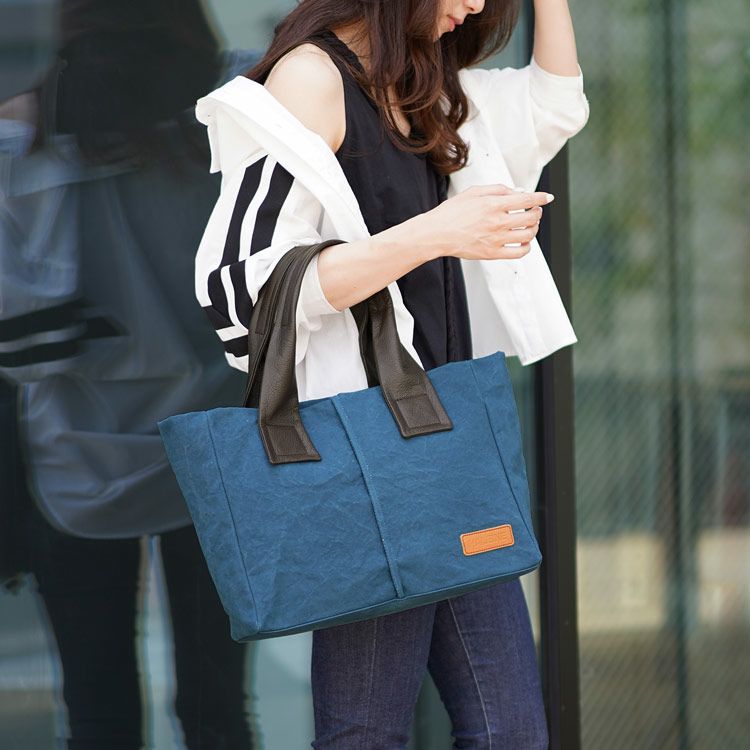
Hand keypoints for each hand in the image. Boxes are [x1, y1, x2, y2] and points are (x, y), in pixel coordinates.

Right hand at [415, 184, 552, 260]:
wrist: (437, 233)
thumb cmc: (452, 213)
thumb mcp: (474, 192)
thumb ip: (498, 190)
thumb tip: (517, 193)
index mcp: (494, 204)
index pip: (527, 199)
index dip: (541, 198)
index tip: (548, 198)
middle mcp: (498, 222)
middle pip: (531, 217)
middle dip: (537, 212)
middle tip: (534, 210)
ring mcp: (496, 239)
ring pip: (528, 235)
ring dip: (534, 228)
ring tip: (530, 225)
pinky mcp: (492, 254)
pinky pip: (519, 253)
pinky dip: (527, 247)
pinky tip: (524, 242)